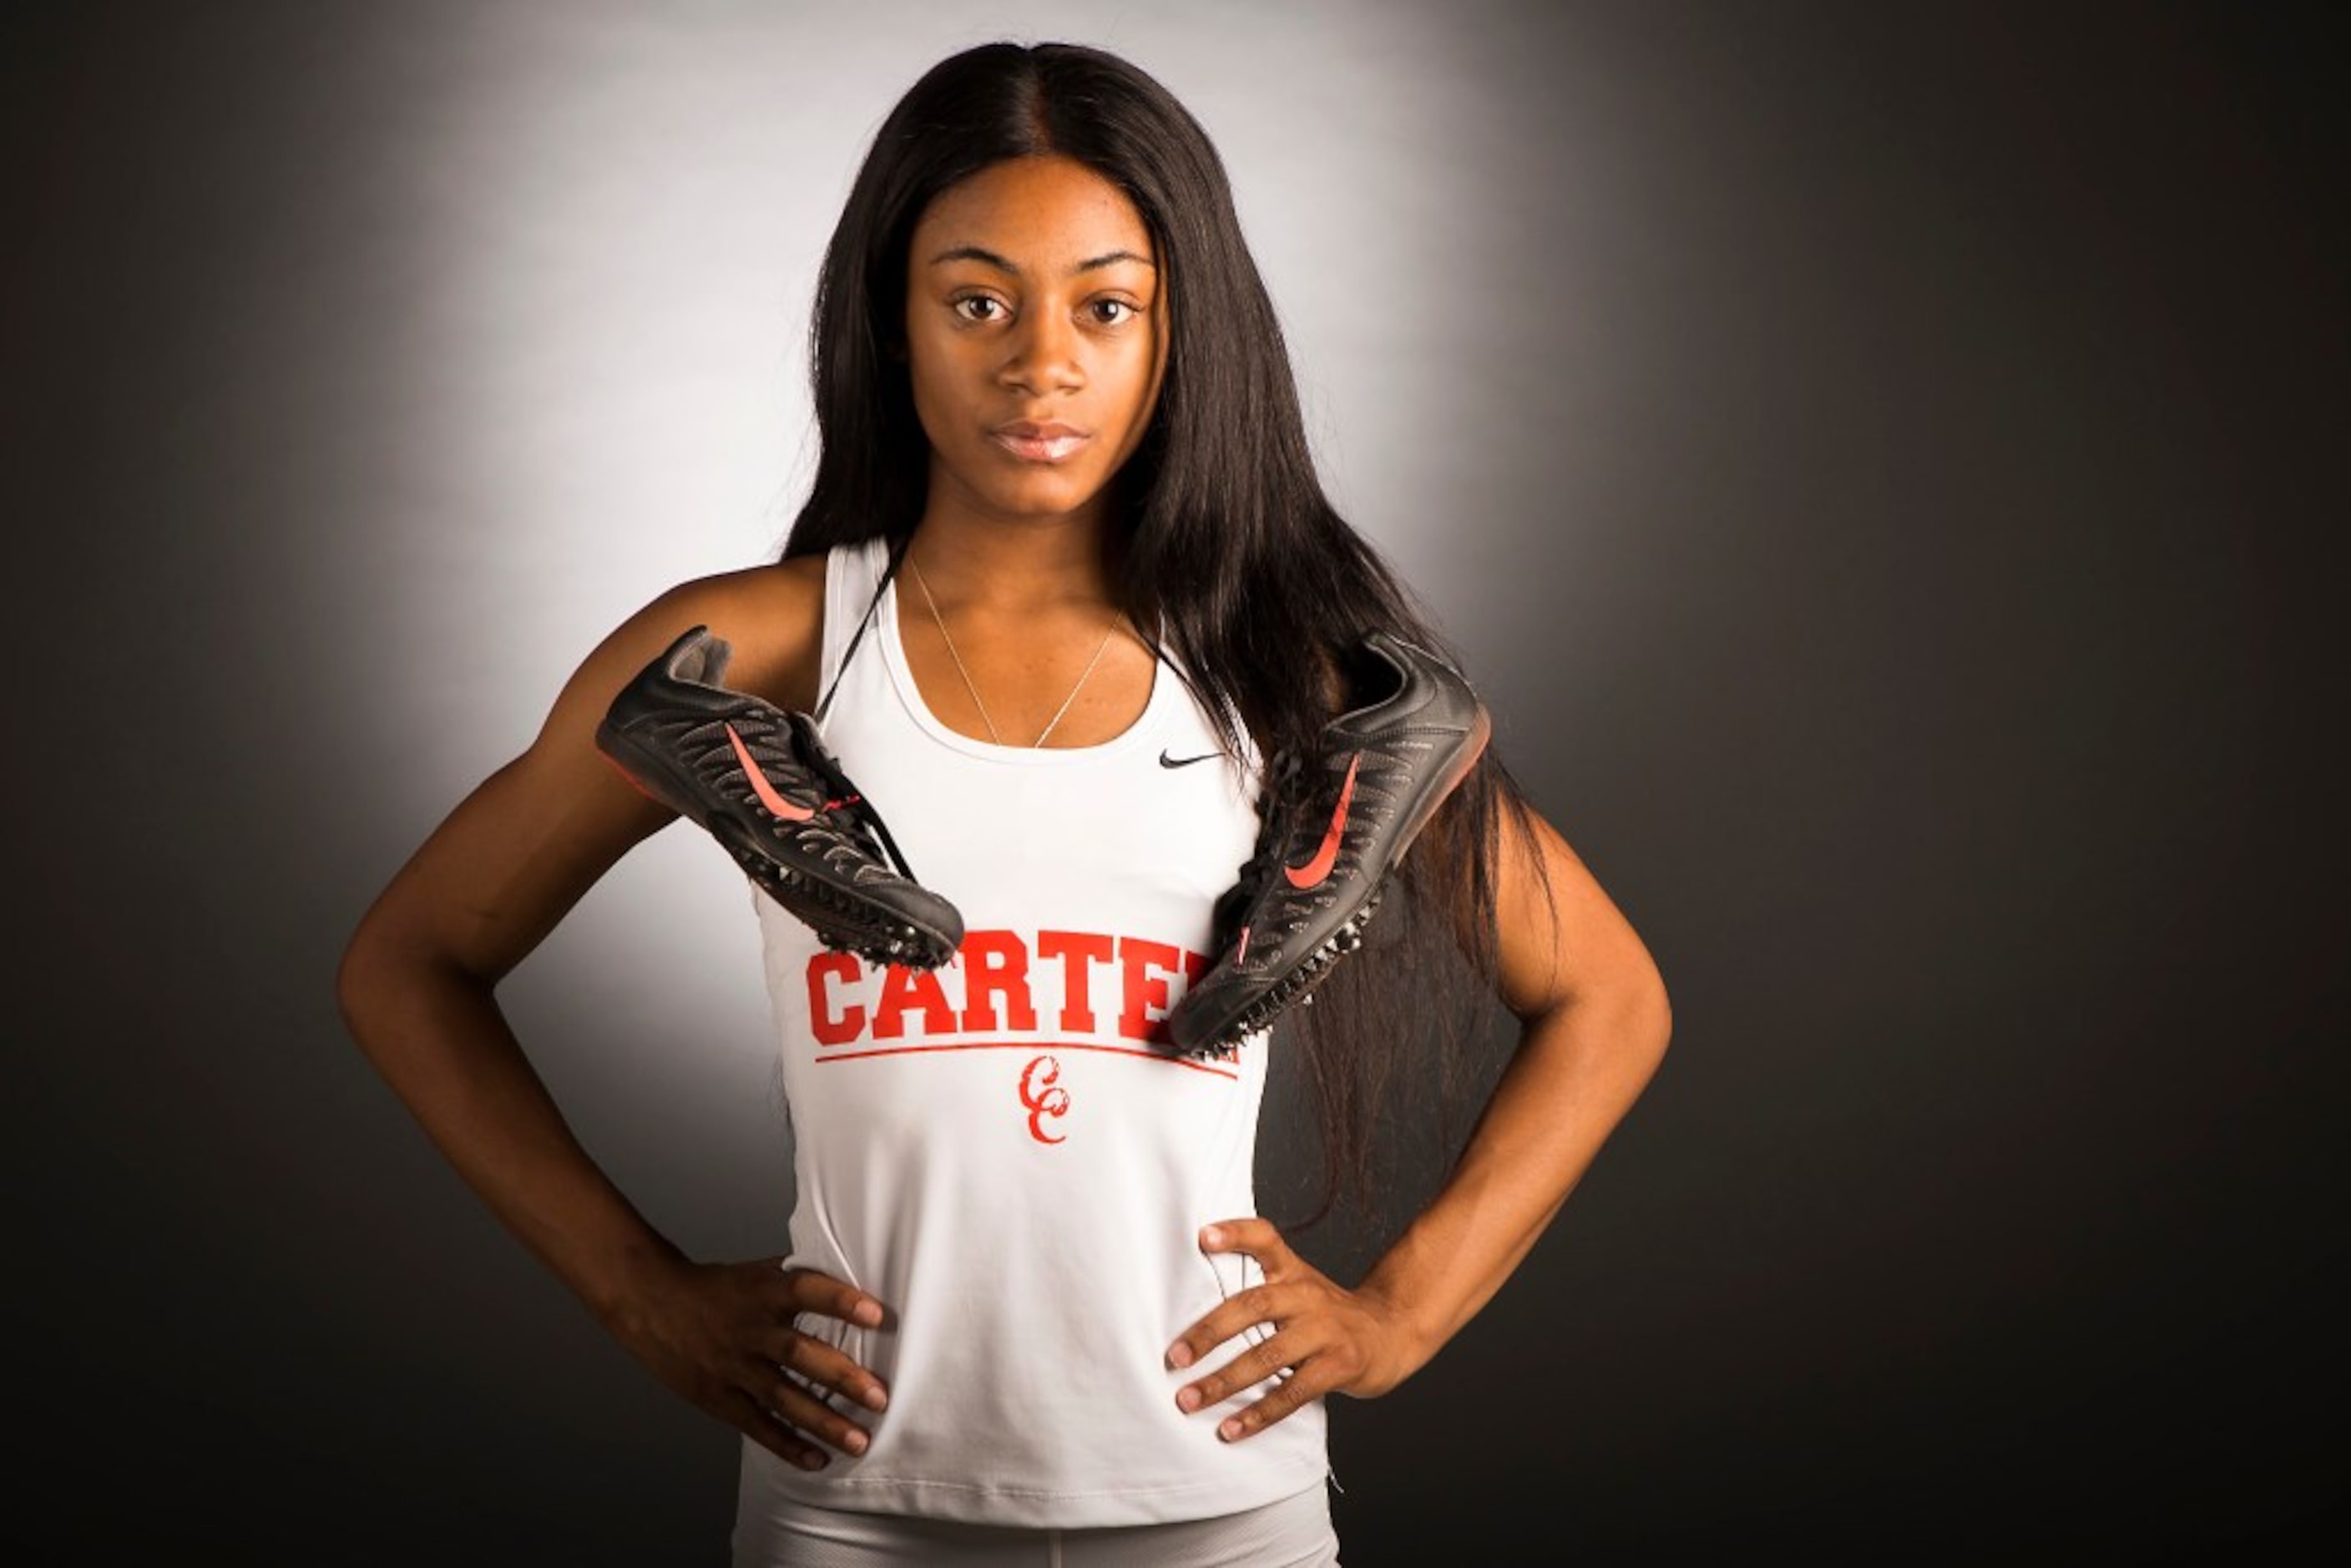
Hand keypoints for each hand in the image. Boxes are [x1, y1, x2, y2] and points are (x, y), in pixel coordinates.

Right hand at [605, 1255, 891, 1471]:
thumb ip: (799, 1276)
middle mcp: (750, 1330)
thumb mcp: (756, 1272)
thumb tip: (854, 1270)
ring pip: (782, 1397)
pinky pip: (756, 1425)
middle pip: (799, 1354)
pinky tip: (817, 1459)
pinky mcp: (718, 1397)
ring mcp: (733, 1367)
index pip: (805, 1291)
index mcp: (763, 1293)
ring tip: (859, 1440)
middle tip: (879, 1396)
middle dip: (841, 1377)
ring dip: (823, 1422)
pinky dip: (786, 1445)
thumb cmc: (716, 1288)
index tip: (876, 1313)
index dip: (839, 1301)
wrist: (651, 1304)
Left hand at [1163, 1218, 1419, 1441]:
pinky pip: (1291, 1394)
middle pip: (1254, 1305)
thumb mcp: (1300, 1286)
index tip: (1202, 1236)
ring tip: (1188, 1400)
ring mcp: (1326, 1331)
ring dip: (1224, 1381)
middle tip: (1175, 1357)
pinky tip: (1230, 1429)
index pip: (1265, 1240)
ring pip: (1267, 1355)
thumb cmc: (1328, 1314)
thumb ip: (1257, 1289)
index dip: (1235, 1234)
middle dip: (1209, 1332)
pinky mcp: (1339, 1366)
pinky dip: (1258, 1414)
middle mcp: (1307, 1296)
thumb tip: (1188, 1313)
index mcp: (1292, 1273)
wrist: (1392, 1332)